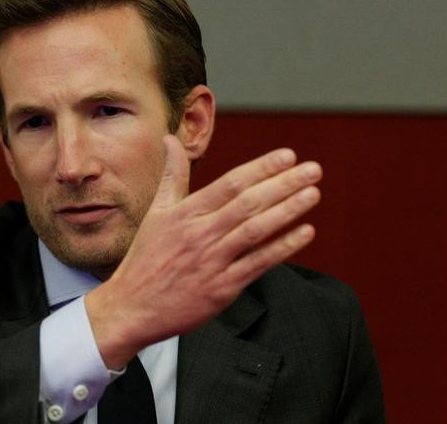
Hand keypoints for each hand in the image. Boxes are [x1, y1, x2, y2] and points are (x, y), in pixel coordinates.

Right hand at [85, 135, 321, 368]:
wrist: (133, 306)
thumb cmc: (146, 258)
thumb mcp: (156, 212)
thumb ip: (171, 175)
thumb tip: (170, 139)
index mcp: (185, 214)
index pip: (229, 184)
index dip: (261, 168)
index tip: (287, 156)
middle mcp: (200, 234)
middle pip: (248, 203)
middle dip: (284, 184)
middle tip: (313, 170)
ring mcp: (212, 261)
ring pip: (256, 231)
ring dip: (288, 210)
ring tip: (312, 193)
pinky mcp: (222, 288)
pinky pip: (258, 264)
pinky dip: (283, 248)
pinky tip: (304, 233)